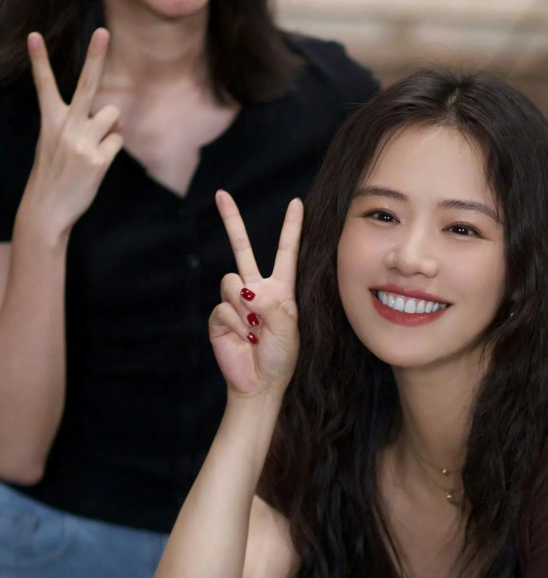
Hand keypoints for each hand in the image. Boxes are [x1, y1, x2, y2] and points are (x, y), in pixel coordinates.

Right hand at [24, 28, 122, 236]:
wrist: (47, 208)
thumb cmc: (54, 174)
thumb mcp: (55, 144)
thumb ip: (81, 125)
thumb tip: (115, 117)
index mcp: (50, 120)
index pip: (44, 85)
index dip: (39, 60)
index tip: (34, 35)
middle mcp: (66, 127)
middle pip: (86, 86)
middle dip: (95, 57)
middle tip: (103, 31)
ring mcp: (82, 143)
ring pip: (112, 115)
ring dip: (110, 127)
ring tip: (93, 146)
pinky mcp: (98, 160)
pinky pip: (117, 142)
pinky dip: (111, 150)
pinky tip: (97, 163)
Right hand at [210, 191, 302, 398]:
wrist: (259, 383)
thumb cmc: (281, 358)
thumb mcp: (290, 330)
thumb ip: (274, 306)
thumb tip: (249, 292)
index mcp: (281, 290)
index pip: (286, 252)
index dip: (291, 228)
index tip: (297, 203)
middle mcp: (257, 291)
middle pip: (242, 249)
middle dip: (231, 222)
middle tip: (221, 194)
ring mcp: (236, 302)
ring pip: (231, 282)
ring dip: (245, 308)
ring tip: (255, 330)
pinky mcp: (220, 316)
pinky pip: (223, 307)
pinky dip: (235, 323)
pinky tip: (243, 338)